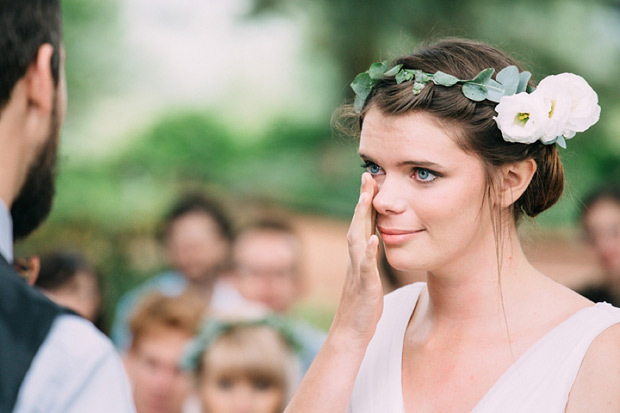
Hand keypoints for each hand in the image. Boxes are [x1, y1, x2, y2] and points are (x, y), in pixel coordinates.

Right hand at [330, 172, 383, 346]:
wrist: (350, 332)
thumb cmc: (362, 305)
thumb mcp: (367, 276)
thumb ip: (368, 257)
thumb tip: (374, 240)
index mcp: (358, 255)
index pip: (361, 222)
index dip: (365, 201)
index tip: (371, 178)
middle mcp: (354, 259)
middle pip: (356, 223)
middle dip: (362, 200)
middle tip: (366, 175)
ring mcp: (357, 272)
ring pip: (356, 239)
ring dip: (360, 218)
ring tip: (366, 198)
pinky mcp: (364, 287)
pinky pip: (365, 267)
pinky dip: (367, 252)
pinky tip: (373, 238)